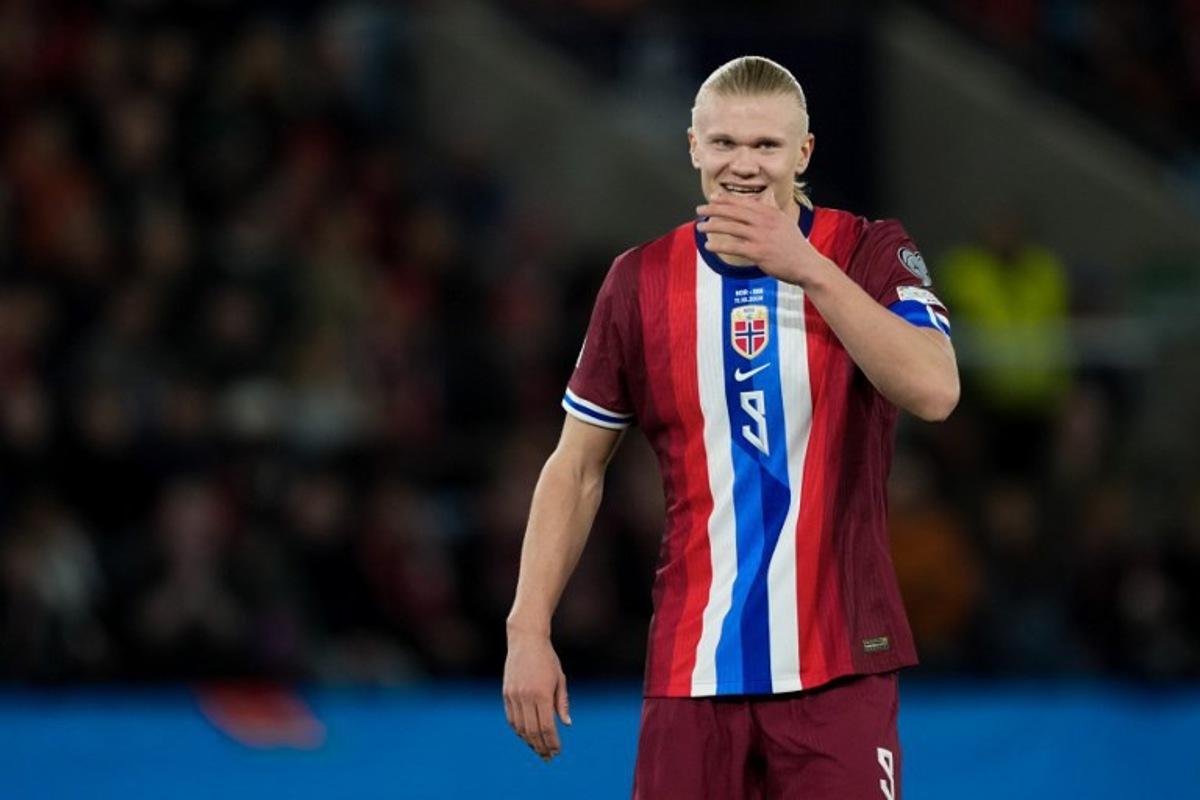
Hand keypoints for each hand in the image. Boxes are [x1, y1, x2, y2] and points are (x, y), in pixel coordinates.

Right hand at [503, 627, 571, 761]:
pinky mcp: (506, 693)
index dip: (552, 742)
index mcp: (542, 693)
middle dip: (541, 746)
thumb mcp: (560, 679)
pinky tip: (526, 736)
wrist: (526, 640)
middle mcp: (526, 696)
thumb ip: (562, 703)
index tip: (557, 751)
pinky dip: (519, 730)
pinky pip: (511, 718)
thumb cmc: (547, 659)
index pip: (546, 727)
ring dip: (529, 741)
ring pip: (520, 727)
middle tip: (548, 756)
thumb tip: (566, 724)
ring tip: (538, 749)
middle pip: (533, 731)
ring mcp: (514, 695)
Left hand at [696, 191, 819, 284]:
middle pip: (733, 212)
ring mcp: (761, 237)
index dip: (725, 199)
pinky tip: (708, 246)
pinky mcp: (758, 253)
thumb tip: (769, 195)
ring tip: (700, 227)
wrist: (806, 265)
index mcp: (770, 212)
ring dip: (713, 226)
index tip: (712, 198)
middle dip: (714, 209)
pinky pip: (733, 247)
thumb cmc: (794, 245)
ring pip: (731, 228)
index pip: (743, 202)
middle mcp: (764, 221)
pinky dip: (719, 246)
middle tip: (699, 210)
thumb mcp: (785, 221)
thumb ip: (773, 208)